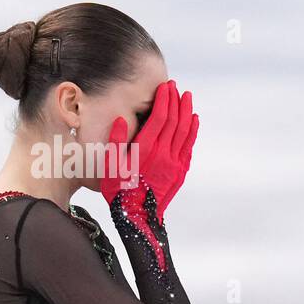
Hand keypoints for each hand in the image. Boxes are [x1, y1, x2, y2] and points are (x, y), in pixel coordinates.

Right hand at [101, 79, 198, 222]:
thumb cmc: (119, 192)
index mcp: (145, 150)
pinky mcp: (180, 171)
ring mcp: (174, 162)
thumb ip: (116, 141)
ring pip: (184, 131)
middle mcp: (162, 153)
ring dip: (186, 112)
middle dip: (175, 101)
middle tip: (175, 87)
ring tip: (187, 97)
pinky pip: (189, 146)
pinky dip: (193, 130)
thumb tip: (121, 120)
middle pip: (174, 120)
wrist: (138, 217)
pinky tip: (194, 120)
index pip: (159, 117)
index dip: (164, 100)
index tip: (165, 87)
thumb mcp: (110, 166)